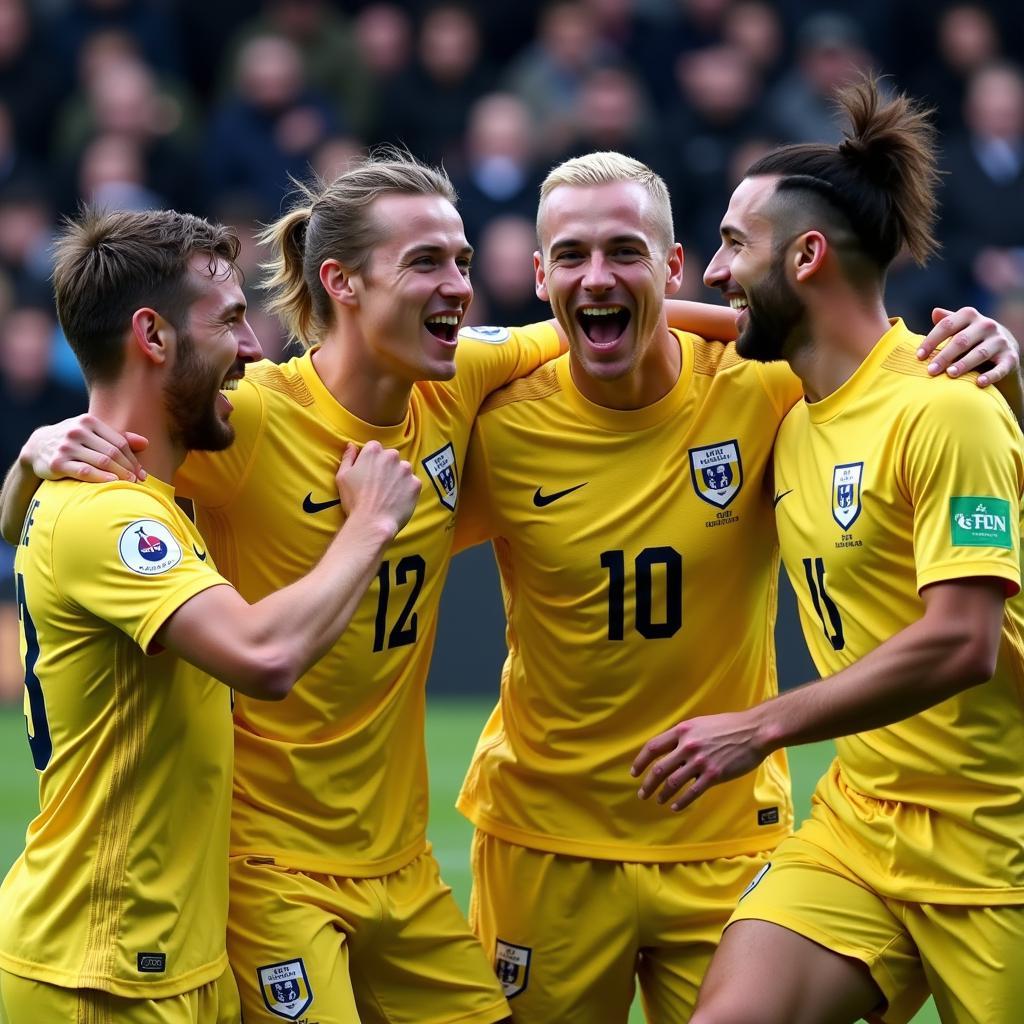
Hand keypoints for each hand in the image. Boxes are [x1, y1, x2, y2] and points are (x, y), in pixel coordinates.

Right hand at [21, 415, 147, 482]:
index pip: (119, 442)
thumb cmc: (73, 441)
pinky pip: (85, 471)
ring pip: (102, 461)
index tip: (142, 472)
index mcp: (88, 421)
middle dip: (129, 468)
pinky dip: (101, 477)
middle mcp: (76, 431)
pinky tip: (113, 482)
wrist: (36, 447)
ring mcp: (66, 447)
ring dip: (120, 474)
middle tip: (139, 480)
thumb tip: (146, 443)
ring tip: (130, 483)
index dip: (133, 458)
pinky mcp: (57, 463)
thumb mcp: (92, 433)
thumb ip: (118, 437)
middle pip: (112, 452)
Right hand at [336, 441, 420, 537]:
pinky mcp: (416, 483)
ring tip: (389, 493)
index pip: (374, 448)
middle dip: (386, 467)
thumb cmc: (354, 501)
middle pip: (390, 457)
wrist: (372, 522)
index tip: (369, 474)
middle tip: (379, 485)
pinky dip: (407, 489)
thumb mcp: (342, 477)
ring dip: (398, 477)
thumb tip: (351, 445)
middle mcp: (391, 456)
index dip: (371, 461)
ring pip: (403, 469)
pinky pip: (412, 483)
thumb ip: (348, 458)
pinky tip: (397, 500)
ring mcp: (406, 470)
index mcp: (373, 451)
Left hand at [631, 711, 767, 812]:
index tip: (634, 773)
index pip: (653, 747)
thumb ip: (684, 736)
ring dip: (662, 794)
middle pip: (659, 769)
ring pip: (672, 783)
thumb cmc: (728, 726)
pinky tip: (675, 806)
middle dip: (647, 784)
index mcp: (683, 731)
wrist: (754, 731)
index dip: (640, 762)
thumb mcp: (700, 724)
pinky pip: (692, 792)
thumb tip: (669, 750)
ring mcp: (700, 761)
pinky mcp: (714, 775)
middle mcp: (688, 746)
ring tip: (658, 801)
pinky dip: (681, 802)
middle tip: (642, 794)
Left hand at [916, 306, 1019, 386]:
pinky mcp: (1010, 357)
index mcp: (969, 316)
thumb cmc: (972, 338)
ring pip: (979, 353)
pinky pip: (1000, 368)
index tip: (918, 356)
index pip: (947, 326)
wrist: (1004, 348)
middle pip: (961, 340)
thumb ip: (947, 321)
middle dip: (944, 356)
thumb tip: (934, 312)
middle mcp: (986, 325)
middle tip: (930, 371)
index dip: (931, 341)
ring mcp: (1000, 341)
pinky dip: (991, 376)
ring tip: (950, 374)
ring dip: (964, 364)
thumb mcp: (960, 327)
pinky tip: (979, 383)